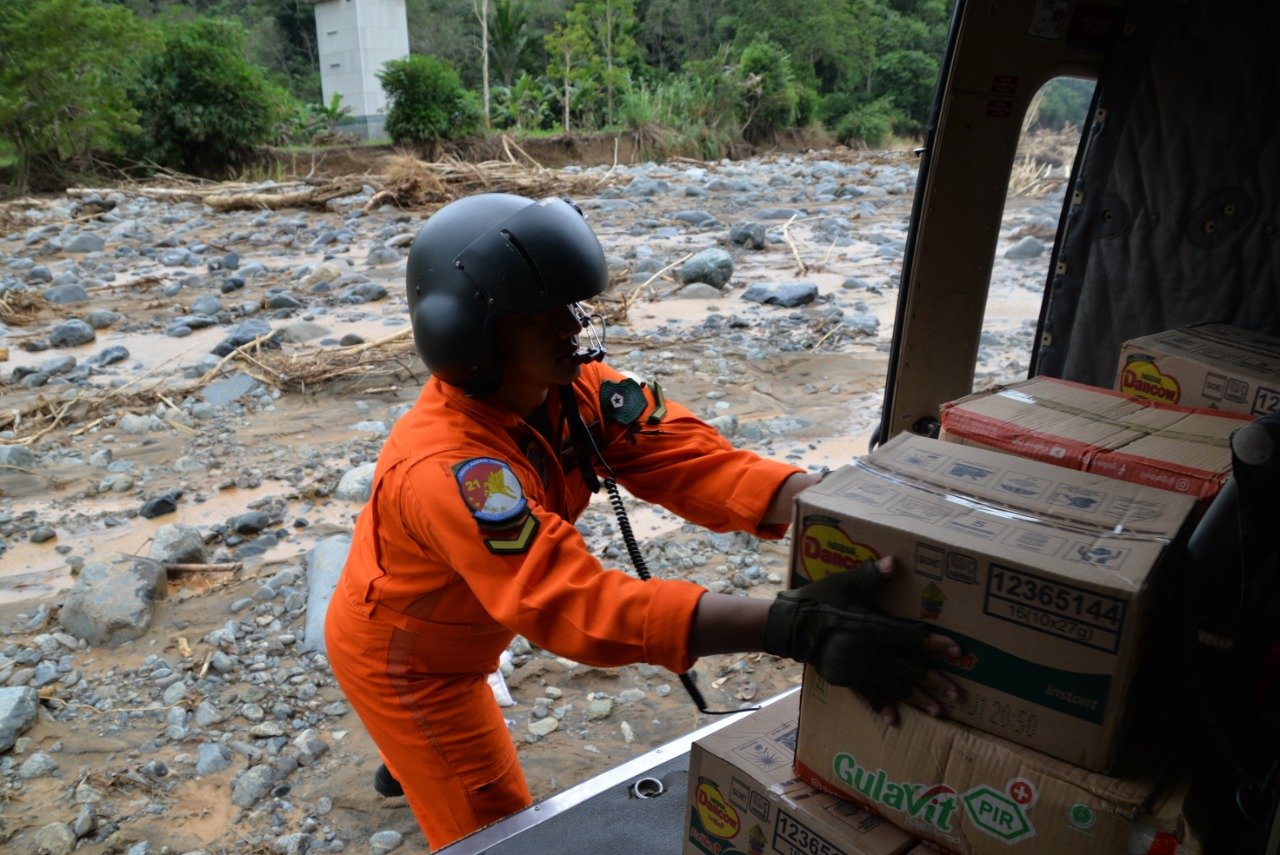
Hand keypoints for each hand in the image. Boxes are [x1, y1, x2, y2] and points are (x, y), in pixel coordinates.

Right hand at [763, 557, 959, 723]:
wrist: (791, 626)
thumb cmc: (820, 601)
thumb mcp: (845, 584)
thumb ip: (871, 576)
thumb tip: (894, 562)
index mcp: (874, 628)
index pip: (911, 636)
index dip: (935, 643)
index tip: (957, 651)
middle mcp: (871, 652)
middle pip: (909, 668)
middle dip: (935, 682)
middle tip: (958, 695)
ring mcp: (860, 668)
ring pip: (894, 686)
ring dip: (917, 700)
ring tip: (938, 712)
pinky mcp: (848, 677)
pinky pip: (868, 695)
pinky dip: (882, 707)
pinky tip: (895, 720)